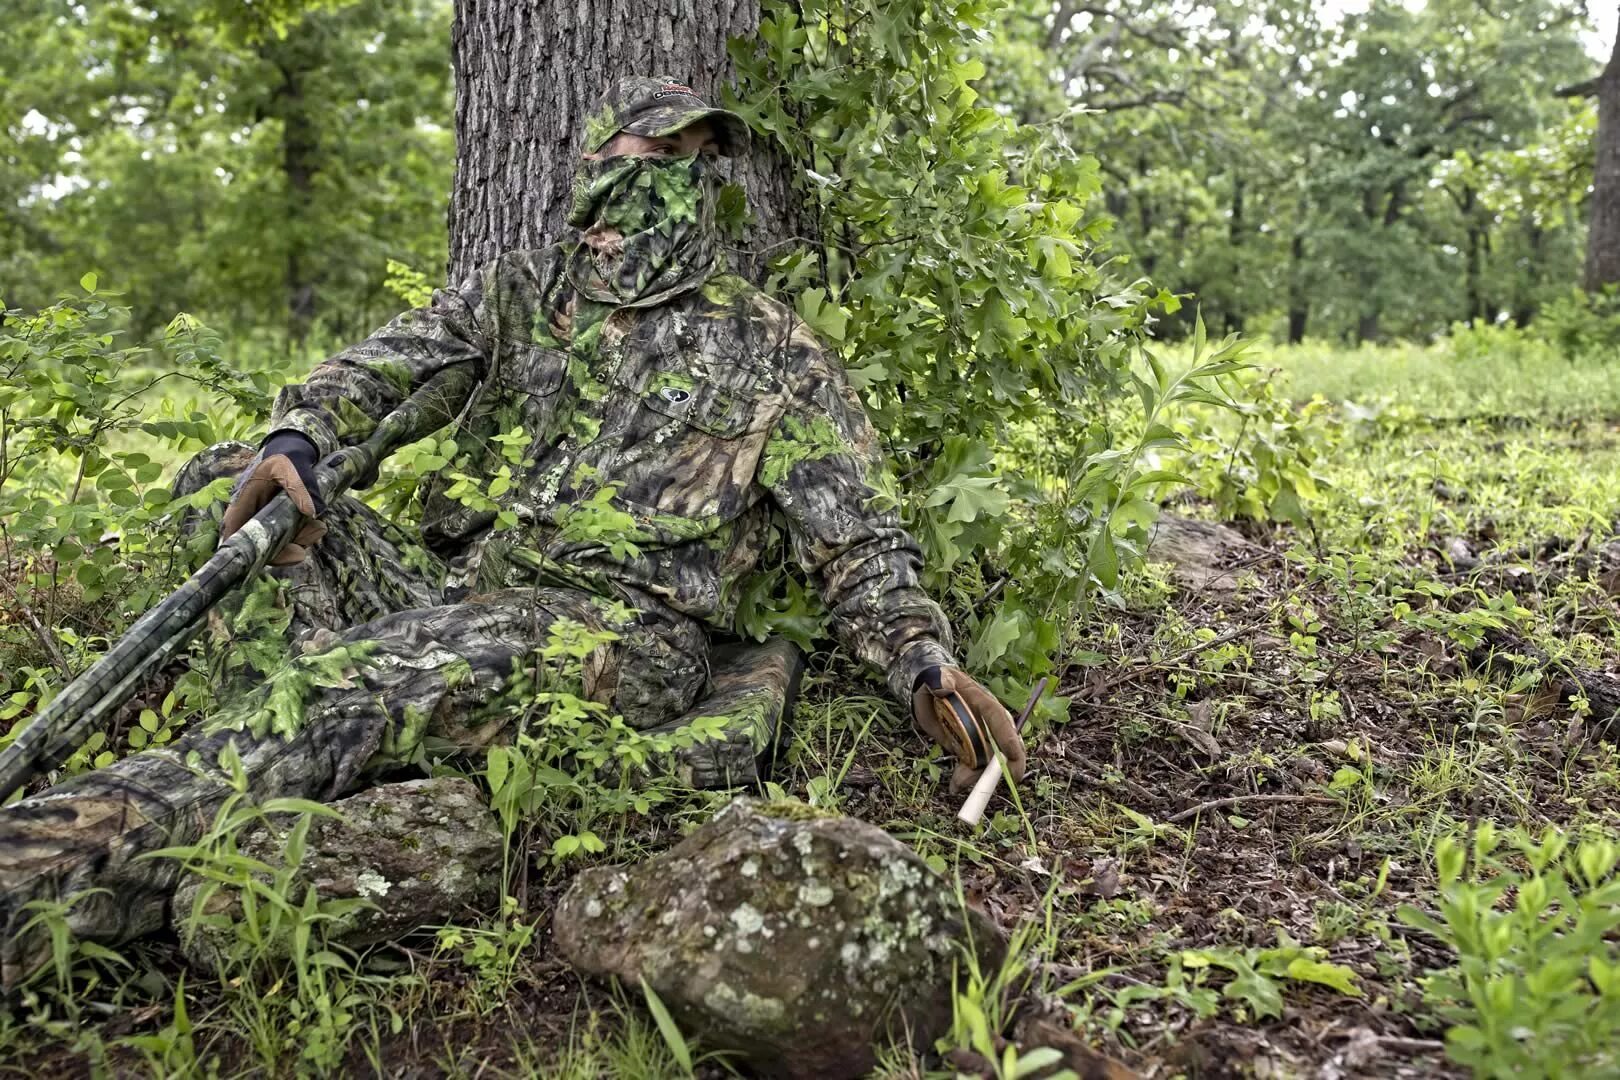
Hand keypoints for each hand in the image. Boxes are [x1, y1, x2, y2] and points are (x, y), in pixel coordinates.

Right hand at [220, 431, 327, 565]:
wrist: (293, 454)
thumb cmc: (282, 459)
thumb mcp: (288, 467)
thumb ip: (298, 486)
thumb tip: (311, 512)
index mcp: (242, 506)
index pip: (235, 537)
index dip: (249, 554)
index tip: (274, 554)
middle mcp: (251, 519)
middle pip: (260, 549)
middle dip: (285, 551)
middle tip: (306, 543)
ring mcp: (267, 523)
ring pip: (279, 546)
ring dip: (300, 542)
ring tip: (318, 527)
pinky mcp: (282, 524)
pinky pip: (291, 538)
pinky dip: (305, 536)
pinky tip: (318, 526)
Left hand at [912, 665, 1025, 793]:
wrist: (928, 692)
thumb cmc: (935, 681)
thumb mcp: (935, 678)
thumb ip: (940, 681)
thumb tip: (944, 685)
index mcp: (985, 703)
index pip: (1002, 722)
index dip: (1010, 741)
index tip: (1014, 759)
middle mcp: (989, 723)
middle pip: (1002, 749)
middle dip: (994, 769)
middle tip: (977, 782)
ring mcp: (981, 737)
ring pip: (988, 762)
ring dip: (976, 777)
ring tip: (956, 784)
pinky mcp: (971, 748)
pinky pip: (976, 767)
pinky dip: (968, 778)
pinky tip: (955, 785)